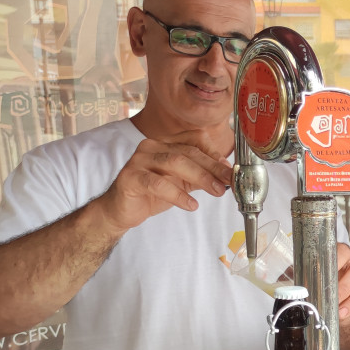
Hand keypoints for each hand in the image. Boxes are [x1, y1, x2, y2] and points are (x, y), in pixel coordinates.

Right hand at [96, 126, 234, 231]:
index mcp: (164, 144)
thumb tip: (225, 173)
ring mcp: (139, 160)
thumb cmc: (151, 194)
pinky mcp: (130, 177)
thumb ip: (200, 176)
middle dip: (212, 168)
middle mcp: (151, 147)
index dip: (214, 153)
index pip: (194, 139)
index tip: (229, 170)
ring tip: (216, 191)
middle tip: (229, 182)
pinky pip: (158, 184)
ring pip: (175, 163)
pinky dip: (178, 195)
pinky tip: (191, 205)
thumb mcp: (181, 183)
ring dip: (200, 178)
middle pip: (188, 152)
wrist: (120, 210)